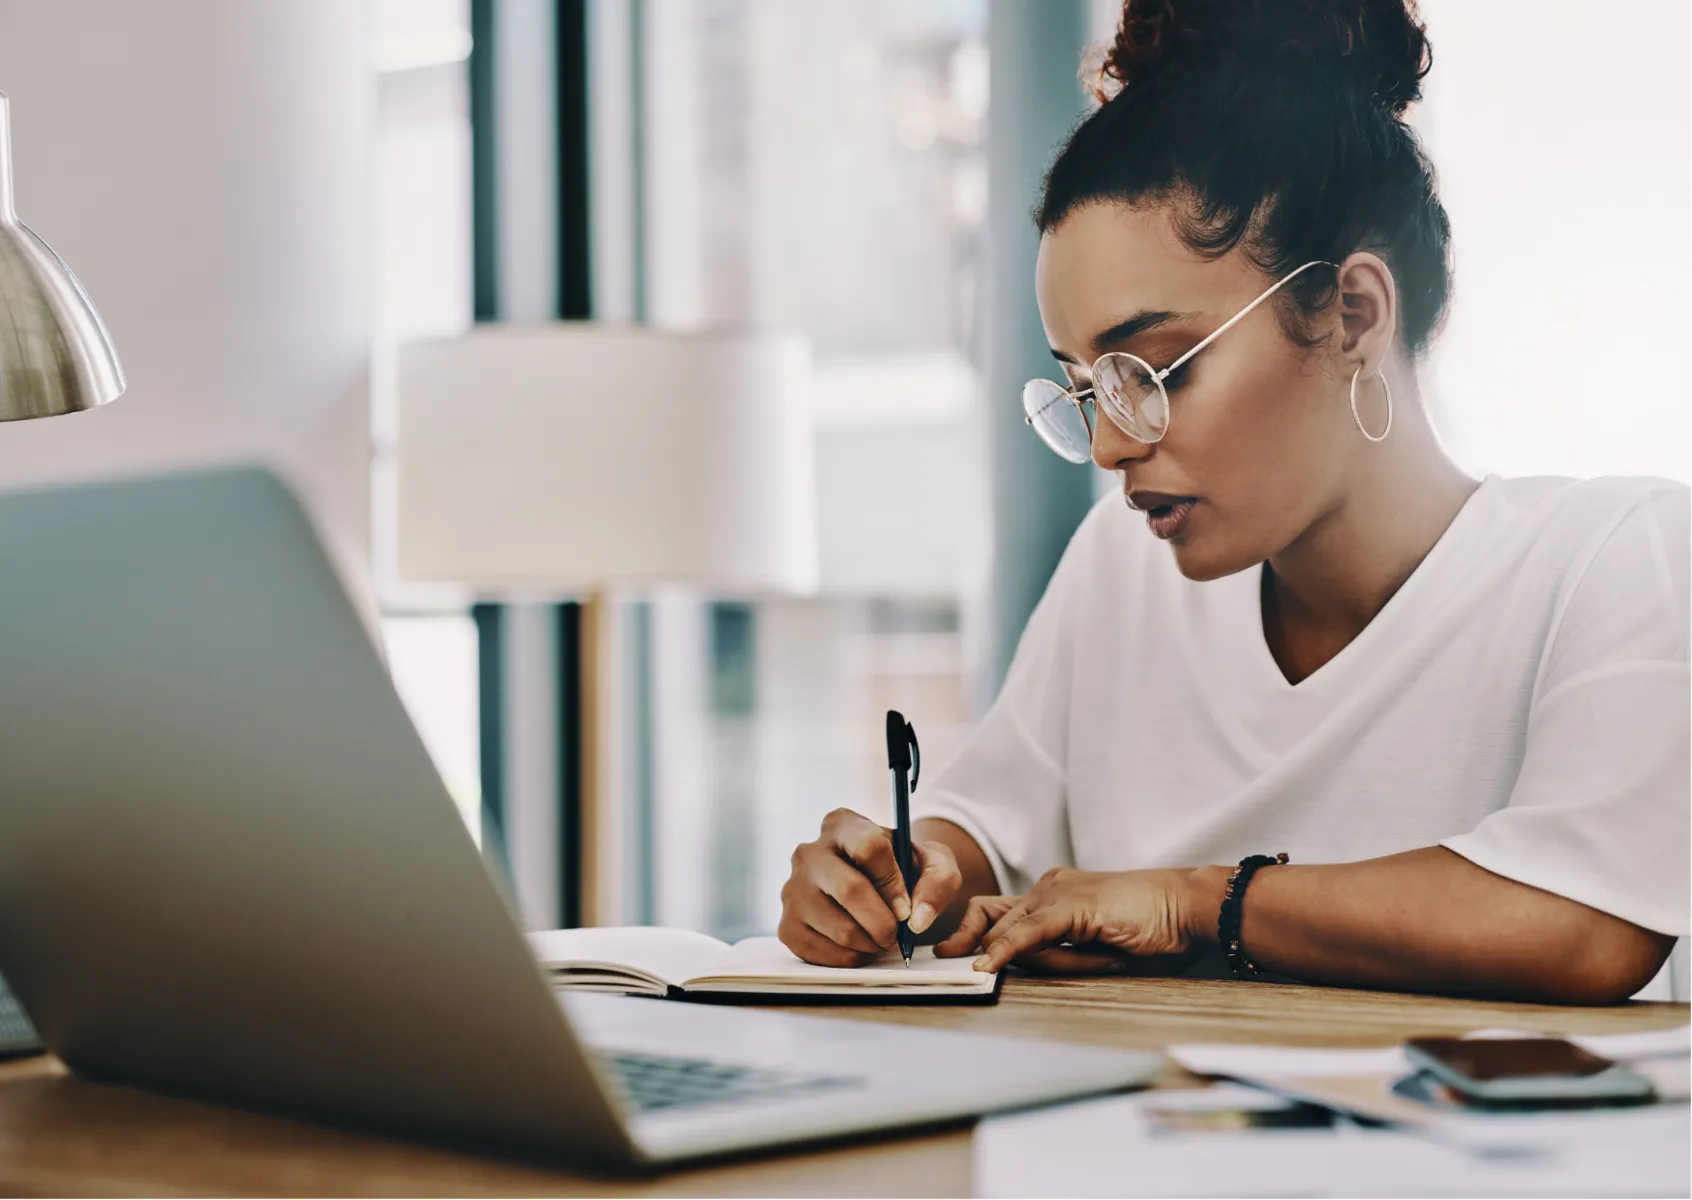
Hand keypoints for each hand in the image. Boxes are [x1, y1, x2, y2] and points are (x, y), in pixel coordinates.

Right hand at [778, 808, 963, 966]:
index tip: (905, 907)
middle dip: (884, 921)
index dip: (893, 883)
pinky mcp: (787, 926)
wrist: (874, 888)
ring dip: (872, 943)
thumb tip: (917, 919)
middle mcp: (809, 852)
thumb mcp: (932, 862)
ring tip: (879, 937)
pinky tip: (859, 945)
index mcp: (842, 824)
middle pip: (850, 889)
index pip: (868, 848)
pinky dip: (852, 958)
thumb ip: (938, 881)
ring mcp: (792, 890)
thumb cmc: (902, 871)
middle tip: (896, 933)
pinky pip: (824, 954)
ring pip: (840, 928)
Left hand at [934, 867, 1200, 973]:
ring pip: (1013, 932)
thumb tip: (1014, 964)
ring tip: (1058, 962)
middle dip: (975, 946)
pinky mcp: (1072, 905)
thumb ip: (1056, 954)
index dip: (970, 931)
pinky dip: (1005, 950)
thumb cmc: (1152, 932)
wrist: (1189, 909)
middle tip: (945, 961)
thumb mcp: (1094, 952)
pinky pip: (1028, 932)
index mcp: (1055, 895)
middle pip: (996, 921)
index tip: (948, 954)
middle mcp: (1051, 887)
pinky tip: (987, 966)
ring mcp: (1060, 892)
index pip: (998, 911)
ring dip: (1021, 959)